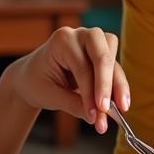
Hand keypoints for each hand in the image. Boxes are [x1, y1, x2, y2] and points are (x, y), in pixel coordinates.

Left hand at [7, 26, 128, 133]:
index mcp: (62, 40)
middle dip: (107, 84)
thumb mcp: (49, 95)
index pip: (82, 67)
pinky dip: (118, 87)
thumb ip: (73, 105)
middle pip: (102, 55)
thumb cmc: (36, 82)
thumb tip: (96, 117)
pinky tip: (120, 105)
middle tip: (108, 109)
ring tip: (121, 109)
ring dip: (119, 85)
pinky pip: (115, 69)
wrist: (32, 75)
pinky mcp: (102, 54)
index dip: (90, 92)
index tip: (94, 115)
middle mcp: (81, 35)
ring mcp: (94, 42)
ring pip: (113, 59)